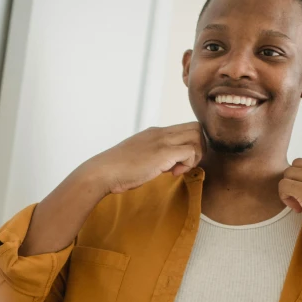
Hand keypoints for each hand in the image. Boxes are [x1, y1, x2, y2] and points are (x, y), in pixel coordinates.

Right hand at [84, 122, 204, 194]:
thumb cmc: (118, 170)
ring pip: (197, 136)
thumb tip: (169, 166)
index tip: (178, 162)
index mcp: (155, 133)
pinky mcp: (163, 152)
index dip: (189, 145)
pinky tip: (173, 173)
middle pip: (196, 127)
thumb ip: (155, 157)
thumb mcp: (140, 157)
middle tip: (184, 165)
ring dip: (194, 156)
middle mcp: (160, 133)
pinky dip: (188, 164)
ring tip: (178, 169)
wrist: (103, 172)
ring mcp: (162, 141)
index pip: (185, 128)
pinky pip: (190, 151)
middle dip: (198, 148)